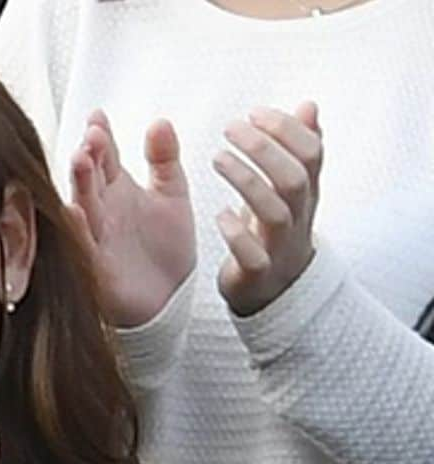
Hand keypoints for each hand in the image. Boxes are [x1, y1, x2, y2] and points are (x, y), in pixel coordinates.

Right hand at [67, 111, 195, 327]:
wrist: (169, 301)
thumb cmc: (164, 252)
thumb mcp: (172, 196)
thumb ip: (165, 160)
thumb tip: (160, 122)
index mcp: (118, 191)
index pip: (105, 157)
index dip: (101, 136)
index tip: (99, 117)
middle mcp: (102, 211)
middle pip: (90, 177)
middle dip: (89, 155)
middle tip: (93, 135)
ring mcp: (96, 237)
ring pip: (82, 205)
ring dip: (79, 184)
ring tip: (80, 159)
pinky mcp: (96, 266)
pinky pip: (83, 246)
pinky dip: (77, 229)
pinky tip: (75, 211)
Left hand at [213, 103, 322, 316]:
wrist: (273, 293)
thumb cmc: (274, 231)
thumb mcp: (290, 189)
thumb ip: (296, 148)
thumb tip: (309, 105)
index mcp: (305, 193)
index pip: (311, 154)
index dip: (287, 130)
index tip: (254, 112)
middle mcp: (297, 217)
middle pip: (294, 178)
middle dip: (265, 149)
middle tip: (231, 127)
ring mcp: (278, 246)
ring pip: (274, 212)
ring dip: (246, 181)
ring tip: (217, 158)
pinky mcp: (256, 273)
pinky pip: (253, 255)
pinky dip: (236, 232)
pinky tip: (218, 214)